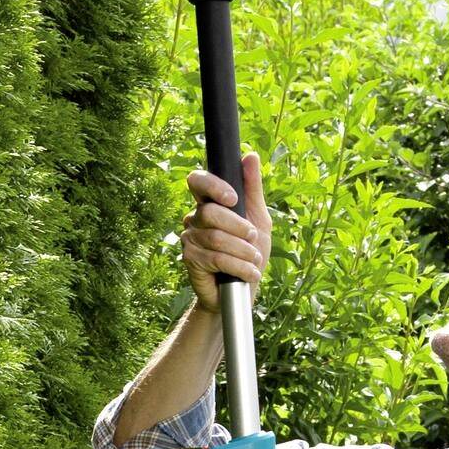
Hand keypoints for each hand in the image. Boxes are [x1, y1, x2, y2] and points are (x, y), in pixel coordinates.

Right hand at [181, 149, 270, 313]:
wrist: (241, 292)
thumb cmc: (249, 253)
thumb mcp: (258, 219)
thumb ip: (253, 189)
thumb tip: (249, 155)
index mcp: (209, 203)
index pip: (198, 181)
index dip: (213, 186)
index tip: (233, 199)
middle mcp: (195, 218)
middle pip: (210, 212)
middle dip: (239, 226)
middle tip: (253, 238)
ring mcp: (189, 239)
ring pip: (216, 238)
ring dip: (244, 251)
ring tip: (254, 261)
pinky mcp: (190, 260)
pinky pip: (216, 258)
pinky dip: (240, 267)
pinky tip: (249, 274)